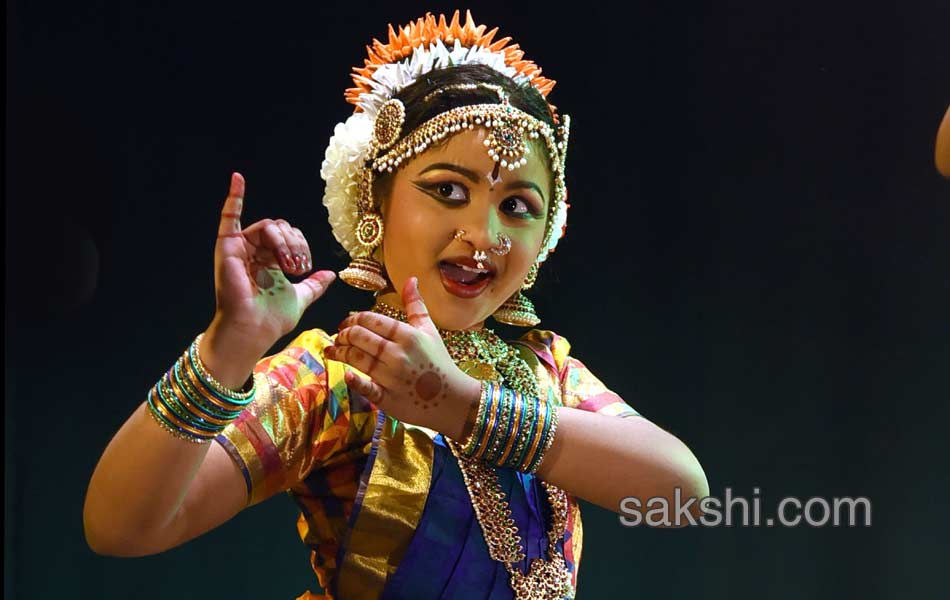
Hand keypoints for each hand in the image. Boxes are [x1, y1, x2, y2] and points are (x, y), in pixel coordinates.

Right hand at [211, 172, 335, 355]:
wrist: (253, 331)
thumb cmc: (271, 319)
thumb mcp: (300, 298)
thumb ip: (314, 285)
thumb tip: (331, 274)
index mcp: (269, 260)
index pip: (289, 236)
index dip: (302, 246)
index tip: (307, 268)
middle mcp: (253, 251)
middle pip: (281, 228)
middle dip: (296, 244)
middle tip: (299, 267)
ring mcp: (240, 249)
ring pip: (269, 226)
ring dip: (284, 242)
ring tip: (288, 265)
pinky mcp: (228, 249)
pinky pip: (229, 219)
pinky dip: (234, 197)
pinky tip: (238, 179)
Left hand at [326, 277, 480, 437]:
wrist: (452, 399)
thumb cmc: (439, 363)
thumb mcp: (429, 331)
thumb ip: (416, 305)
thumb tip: (410, 279)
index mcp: (408, 335)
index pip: (371, 319)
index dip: (353, 318)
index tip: (347, 322)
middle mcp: (398, 354)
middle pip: (359, 337)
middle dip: (343, 334)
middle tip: (339, 336)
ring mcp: (392, 377)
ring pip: (356, 358)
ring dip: (340, 352)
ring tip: (333, 351)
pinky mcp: (388, 398)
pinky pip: (366, 387)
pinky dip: (354, 381)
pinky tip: (346, 374)